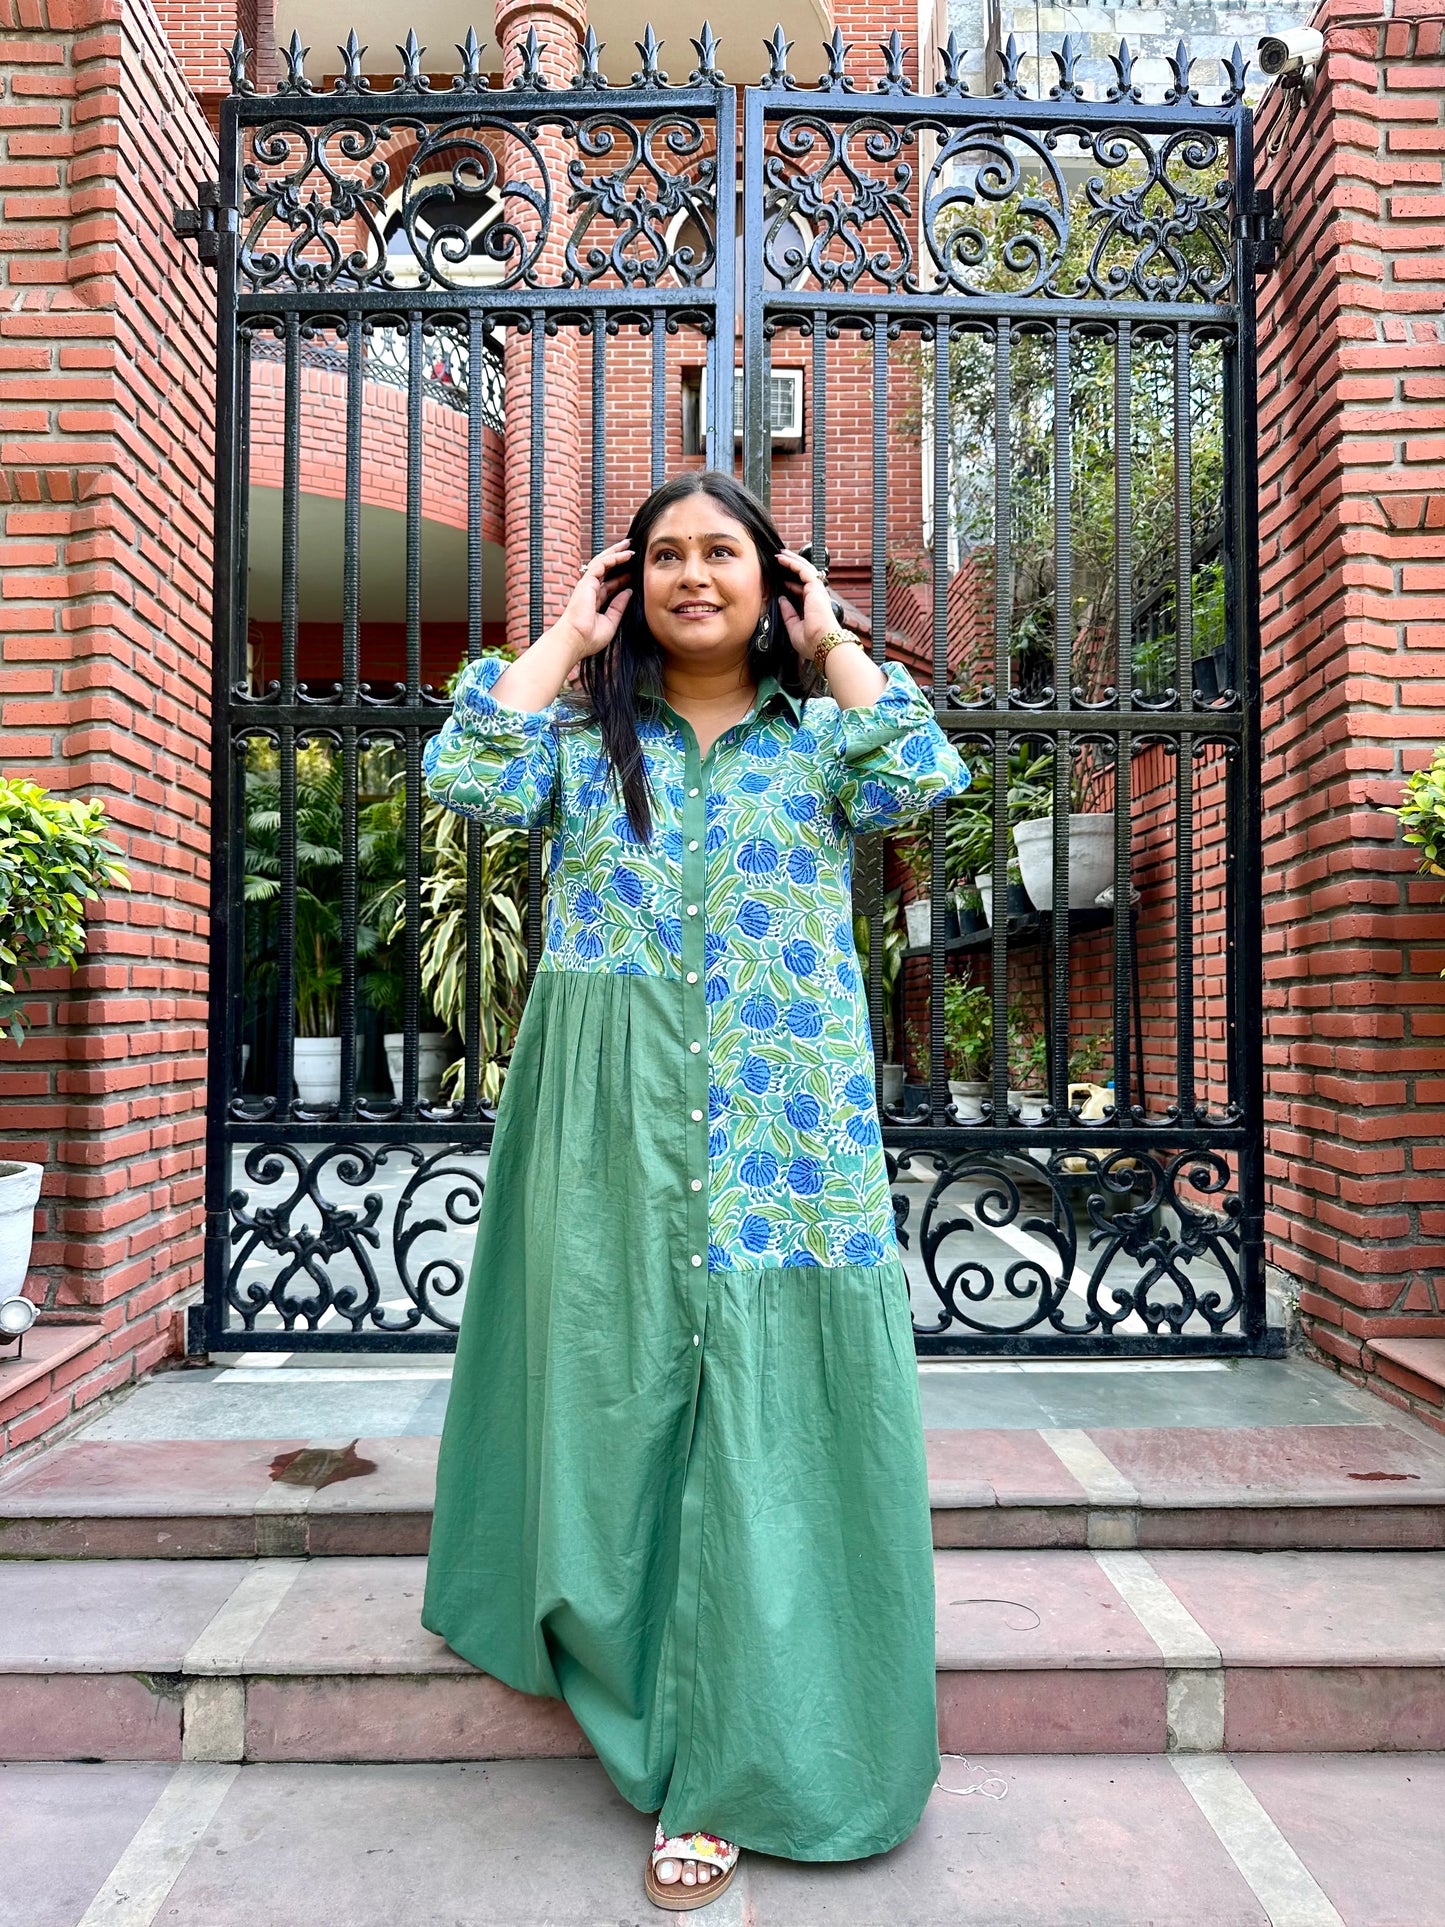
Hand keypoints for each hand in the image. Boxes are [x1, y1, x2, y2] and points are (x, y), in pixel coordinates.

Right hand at [545, 542, 633, 662]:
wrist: (576, 640)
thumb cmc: (589, 637)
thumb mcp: (611, 621)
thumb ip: (619, 606)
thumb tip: (629, 591)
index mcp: (595, 601)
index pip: (610, 584)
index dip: (622, 577)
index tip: (635, 571)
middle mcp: (590, 590)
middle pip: (605, 569)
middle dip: (617, 557)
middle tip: (631, 549)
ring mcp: (587, 585)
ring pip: (603, 562)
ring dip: (616, 552)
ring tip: (629, 545)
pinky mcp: (586, 582)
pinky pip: (602, 564)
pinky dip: (614, 558)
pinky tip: (626, 555)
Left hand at [774, 549, 841, 661]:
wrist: (821, 643)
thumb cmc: (811, 641)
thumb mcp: (793, 626)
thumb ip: (788, 613)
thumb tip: (782, 599)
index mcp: (812, 607)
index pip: (801, 589)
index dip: (790, 583)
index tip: (780, 579)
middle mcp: (816, 597)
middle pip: (804, 576)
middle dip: (793, 565)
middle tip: (781, 558)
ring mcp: (817, 591)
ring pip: (804, 569)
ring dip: (792, 560)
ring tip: (780, 554)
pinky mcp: (815, 587)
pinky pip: (803, 570)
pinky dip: (792, 563)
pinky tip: (782, 559)